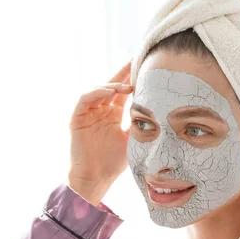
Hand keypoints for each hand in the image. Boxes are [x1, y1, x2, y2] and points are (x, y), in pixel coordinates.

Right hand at [68, 60, 133, 205]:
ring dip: (111, 85)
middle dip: (122, 73)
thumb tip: (163, 111)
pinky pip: (85, 100)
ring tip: (125, 85)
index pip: (123, 92)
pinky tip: (109, 92)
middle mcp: (100, 111)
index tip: (144, 67)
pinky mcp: (77, 118)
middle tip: (135, 60)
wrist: (95, 178)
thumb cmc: (113, 163)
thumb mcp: (133, 140)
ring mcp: (88, 113)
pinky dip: (96, 93)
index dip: (132, 79)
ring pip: (98, 90)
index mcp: (113, 114)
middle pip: (111, 86)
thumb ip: (141, 124)